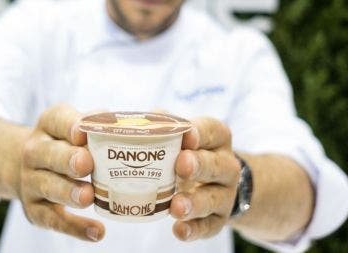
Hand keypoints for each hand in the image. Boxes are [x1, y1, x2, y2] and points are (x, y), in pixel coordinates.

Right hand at [19, 104, 104, 240]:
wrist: (29, 167)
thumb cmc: (67, 144)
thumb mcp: (76, 126)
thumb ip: (105, 124)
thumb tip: (153, 119)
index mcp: (49, 125)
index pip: (57, 120)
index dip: (70, 126)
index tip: (83, 132)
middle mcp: (35, 151)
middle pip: (48, 153)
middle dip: (67, 159)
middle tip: (86, 164)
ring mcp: (32, 181)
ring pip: (48, 186)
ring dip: (69, 192)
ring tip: (89, 197)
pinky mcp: (35, 210)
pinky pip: (54, 220)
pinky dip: (75, 228)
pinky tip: (97, 232)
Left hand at [170, 116, 239, 240]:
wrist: (215, 183)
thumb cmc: (187, 153)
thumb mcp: (180, 136)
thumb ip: (158, 125)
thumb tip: (121, 117)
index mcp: (216, 138)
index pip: (211, 131)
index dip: (199, 132)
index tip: (186, 135)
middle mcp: (226, 165)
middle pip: (216, 165)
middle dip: (199, 165)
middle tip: (181, 165)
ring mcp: (224, 194)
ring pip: (213, 198)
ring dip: (195, 203)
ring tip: (176, 207)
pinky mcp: (218, 219)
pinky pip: (208, 226)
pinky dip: (194, 230)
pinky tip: (178, 230)